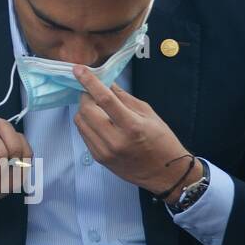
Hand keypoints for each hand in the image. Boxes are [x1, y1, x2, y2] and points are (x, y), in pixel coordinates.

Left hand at [71, 65, 193, 202]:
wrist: (166, 174)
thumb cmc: (162, 141)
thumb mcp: (148, 113)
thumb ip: (123, 97)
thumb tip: (105, 81)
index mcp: (132, 126)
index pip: (104, 99)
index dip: (89, 82)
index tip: (78, 69)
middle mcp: (115, 140)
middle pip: (86, 111)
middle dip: (85, 96)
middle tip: (93, 92)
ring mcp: (104, 151)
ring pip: (80, 122)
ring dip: (84, 110)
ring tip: (97, 108)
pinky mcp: (98, 158)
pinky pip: (84, 134)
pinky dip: (87, 123)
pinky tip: (99, 122)